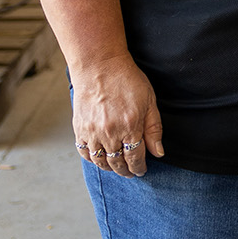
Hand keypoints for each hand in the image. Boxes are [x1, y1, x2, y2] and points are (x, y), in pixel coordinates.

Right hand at [72, 55, 163, 178]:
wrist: (99, 66)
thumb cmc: (127, 80)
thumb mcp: (149, 101)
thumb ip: (154, 129)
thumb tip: (158, 153)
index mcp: (130, 126)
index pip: (135, 158)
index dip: (139, 168)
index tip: (142, 170)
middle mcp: (110, 133)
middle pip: (118, 163)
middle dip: (126, 171)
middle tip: (130, 172)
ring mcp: (92, 132)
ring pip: (101, 161)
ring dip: (110, 168)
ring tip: (117, 167)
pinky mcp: (79, 129)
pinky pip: (84, 152)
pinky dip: (92, 159)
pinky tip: (100, 158)